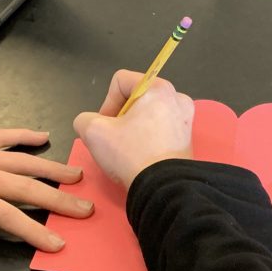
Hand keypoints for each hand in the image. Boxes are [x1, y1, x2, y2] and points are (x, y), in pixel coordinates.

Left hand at [0, 129, 92, 251]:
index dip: (32, 230)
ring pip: (21, 160)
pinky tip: (44, 136)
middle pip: (24, 186)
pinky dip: (24, 135)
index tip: (57, 243)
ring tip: (78, 177)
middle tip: (86, 210)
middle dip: (57, 200)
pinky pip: (2, 135)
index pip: (5, 214)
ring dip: (51, 169)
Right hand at [74, 70, 194, 188]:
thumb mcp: (93, 132)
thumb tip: (92, 124)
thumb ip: (84, 119)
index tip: (104, 127)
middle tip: (112, 139)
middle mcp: (176, 97)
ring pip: (147, 114)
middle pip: (135, 98)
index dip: (106, 103)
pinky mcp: (187, 138)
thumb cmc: (130, 154)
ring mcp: (185, 119)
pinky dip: (147, 138)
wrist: (163, 188)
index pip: (120, 81)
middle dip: (119, 117)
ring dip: (132, 128)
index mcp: (157, 88)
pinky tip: (140, 155)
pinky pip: (159, 129)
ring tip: (126, 149)